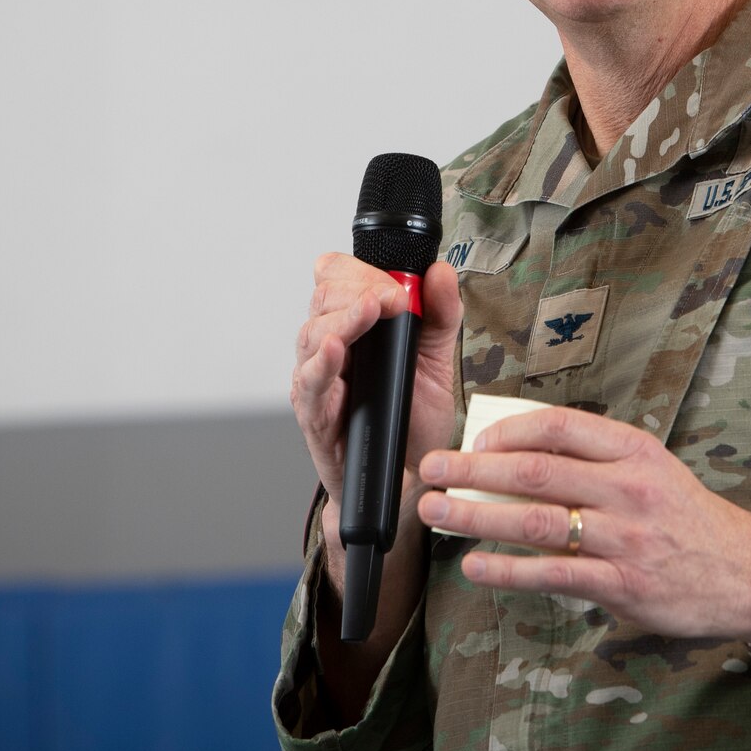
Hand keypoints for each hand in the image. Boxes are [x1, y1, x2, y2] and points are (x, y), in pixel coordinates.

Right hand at [290, 255, 462, 522]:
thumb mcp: (437, 361)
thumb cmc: (413, 423)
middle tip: (393, 298)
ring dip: (343, 318)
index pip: (337, 276)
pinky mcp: (314, 414)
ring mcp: (319, 380)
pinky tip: (336, 349)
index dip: (360, 271)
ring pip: (312, 334)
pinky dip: (321, 363)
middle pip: (323, 297)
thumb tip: (440, 271)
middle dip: (358, 289)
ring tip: (369, 310)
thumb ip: (441, 314)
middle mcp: (330, 348)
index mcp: (355, 327)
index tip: (397, 285)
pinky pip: (309, 383)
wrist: (409, 480)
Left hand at [414, 407, 750, 641]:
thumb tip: (516, 454)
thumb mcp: (650, 468)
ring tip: (436, 513)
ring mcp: (623, 537)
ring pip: (535, 521)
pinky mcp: (621, 583)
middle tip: (431, 469)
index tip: (472, 440)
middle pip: (534, 471)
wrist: (743, 572)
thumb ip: (593, 460)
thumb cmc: (685, 517)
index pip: (558, 426)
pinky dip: (506, 570)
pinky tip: (475, 566)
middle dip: (472, 469)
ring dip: (476, 516)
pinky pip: (551, 573)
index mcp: (633, 449)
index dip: (506, 429)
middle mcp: (627, 488)